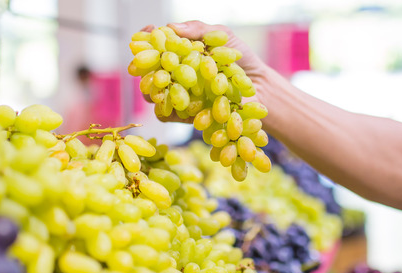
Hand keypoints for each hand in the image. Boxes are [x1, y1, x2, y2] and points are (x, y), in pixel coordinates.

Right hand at [140, 21, 273, 122]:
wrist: (257, 87)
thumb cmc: (240, 60)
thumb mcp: (222, 37)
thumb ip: (198, 30)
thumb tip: (171, 27)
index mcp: (180, 53)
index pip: (156, 44)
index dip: (148, 37)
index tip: (150, 31)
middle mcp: (175, 74)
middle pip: (148, 70)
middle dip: (144, 64)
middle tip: (148, 60)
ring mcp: (178, 95)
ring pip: (152, 93)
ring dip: (152, 87)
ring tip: (161, 82)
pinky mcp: (183, 115)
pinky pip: (165, 114)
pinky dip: (165, 109)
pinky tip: (175, 102)